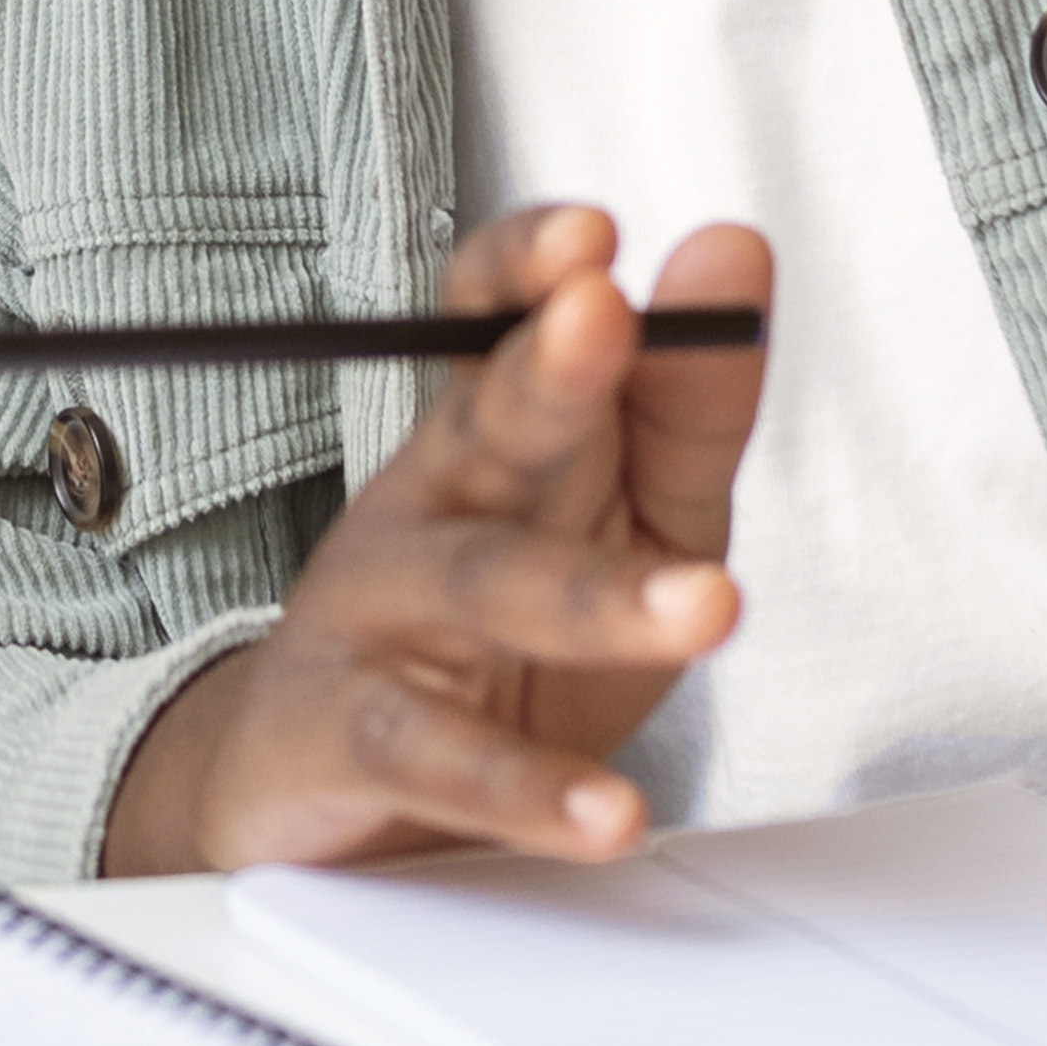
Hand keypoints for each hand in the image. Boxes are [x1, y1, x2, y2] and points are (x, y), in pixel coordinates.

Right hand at [98, 206, 774, 875]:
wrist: (315, 793)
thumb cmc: (488, 643)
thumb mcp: (616, 520)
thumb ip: (684, 407)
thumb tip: (731, 257)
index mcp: (489, 437)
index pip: (487, 313)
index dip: (527, 264)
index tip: (594, 236)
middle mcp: (426, 505)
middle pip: (482, 423)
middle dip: (545, 368)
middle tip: (604, 317)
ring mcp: (378, 618)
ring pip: (478, 589)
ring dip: (593, 598)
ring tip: (708, 606)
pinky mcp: (349, 740)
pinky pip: (438, 758)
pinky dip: (528, 789)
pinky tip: (606, 809)